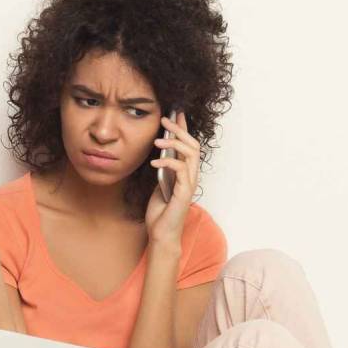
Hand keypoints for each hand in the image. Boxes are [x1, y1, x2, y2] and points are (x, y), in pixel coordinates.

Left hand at [145, 110, 199, 245]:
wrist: (161, 234)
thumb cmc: (160, 213)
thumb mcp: (159, 185)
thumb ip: (163, 171)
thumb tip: (160, 155)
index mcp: (186, 173)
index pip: (188, 145)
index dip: (183, 128)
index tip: (176, 113)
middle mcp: (191, 176)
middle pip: (193, 145)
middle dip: (179, 129)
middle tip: (164, 120)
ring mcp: (189, 183)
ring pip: (190, 154)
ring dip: (174, 143)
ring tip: (157, 142)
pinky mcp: (184, 192)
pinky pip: (180, 169)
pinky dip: (167, 162)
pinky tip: (154, 162)